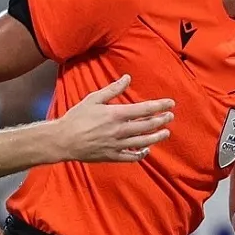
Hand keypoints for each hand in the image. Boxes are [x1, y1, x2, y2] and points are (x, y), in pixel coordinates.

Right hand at [53, 74, 173, 162]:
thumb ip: (113, 89)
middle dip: (161, 120)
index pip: (144, 109)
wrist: (63, 139)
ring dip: (156, 137)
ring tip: (166, 132)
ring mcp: (117, 145)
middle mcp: (119, 130)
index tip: (170, 104)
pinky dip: (141, 154)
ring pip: (143, 142)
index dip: (159, 106)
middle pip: (147, 126)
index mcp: (116, 114)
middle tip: (170, 116)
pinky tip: (146, 150)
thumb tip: (127, 78)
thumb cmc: (77, 117)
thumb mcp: (93, 99)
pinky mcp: (112, 156)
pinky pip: (131, 157)